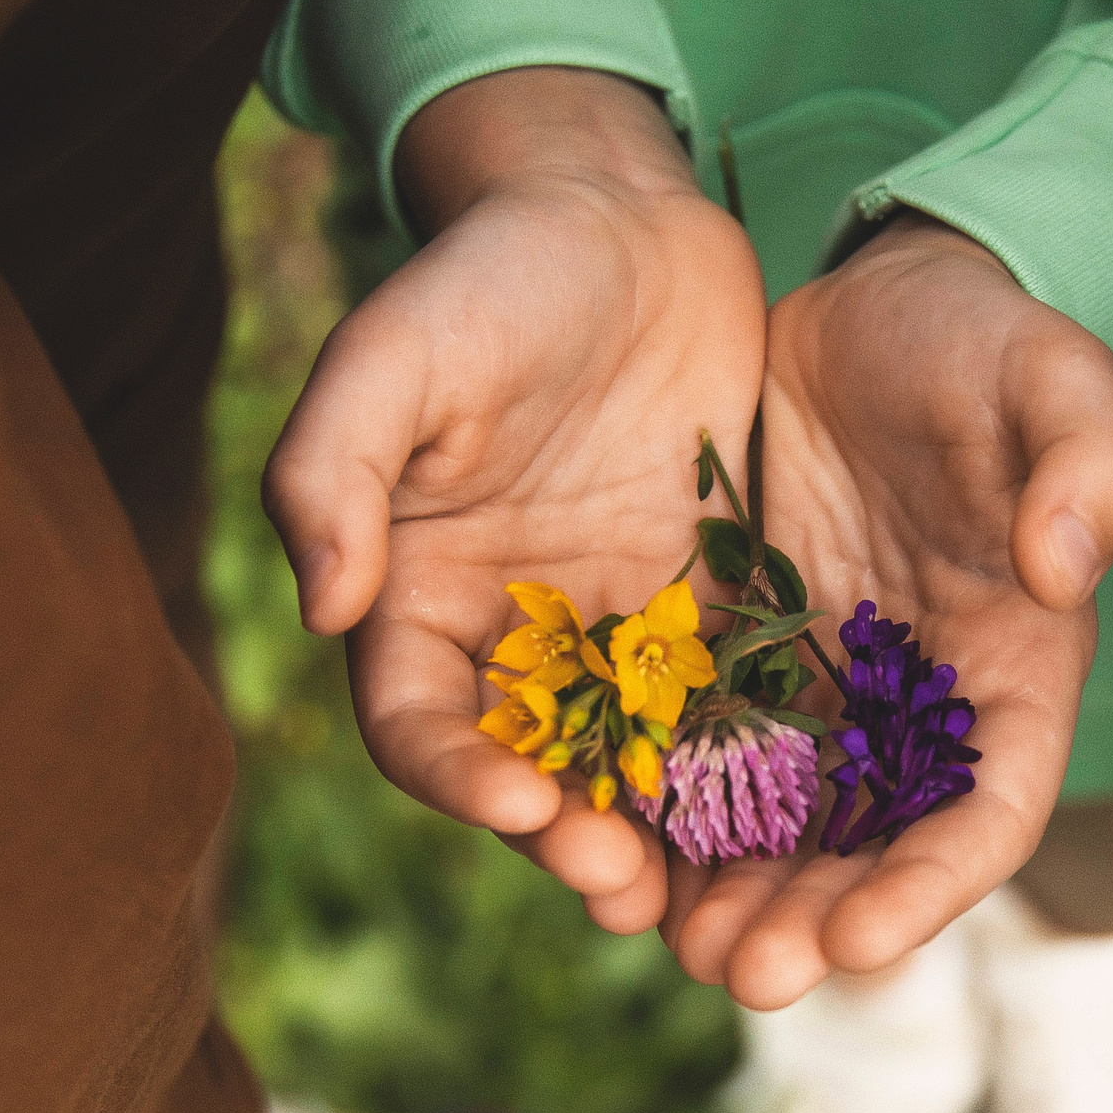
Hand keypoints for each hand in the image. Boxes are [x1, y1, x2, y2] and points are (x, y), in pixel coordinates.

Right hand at [263, 68, 765, 933]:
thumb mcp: (393, 355)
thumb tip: (324, 609)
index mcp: (413, 596)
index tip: (519, 805)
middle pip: (523, 771)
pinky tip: (789, 811)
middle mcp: (507, 635)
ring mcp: (609, 630)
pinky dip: (742, 767)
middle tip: (619, 879)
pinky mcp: (702, 609)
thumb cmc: (486, 278)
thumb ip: (335, 470)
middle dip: (564, 836)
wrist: (616, 219)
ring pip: (627, 762)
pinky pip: (722, 705)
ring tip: (698, 894)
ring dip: (654, 835)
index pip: (415, 721)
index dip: (457, 776)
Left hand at [666, 215, 1112, 1006]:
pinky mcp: (736, 664)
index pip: (988, 808)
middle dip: (814, 922)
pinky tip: (616, 860)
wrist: (866, 309)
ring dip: (737, 899)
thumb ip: (1091, 464)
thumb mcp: (1051, 376)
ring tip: (679, 947)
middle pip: (874, 849)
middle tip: (743, 974)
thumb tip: (1066, 570)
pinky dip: (668, 822)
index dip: (932, 886)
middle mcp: (917, 709)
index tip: (862, 942)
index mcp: (1014, 670)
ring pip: (781, 829)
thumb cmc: (977, 344)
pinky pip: (699, 760)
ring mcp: (822, 694)